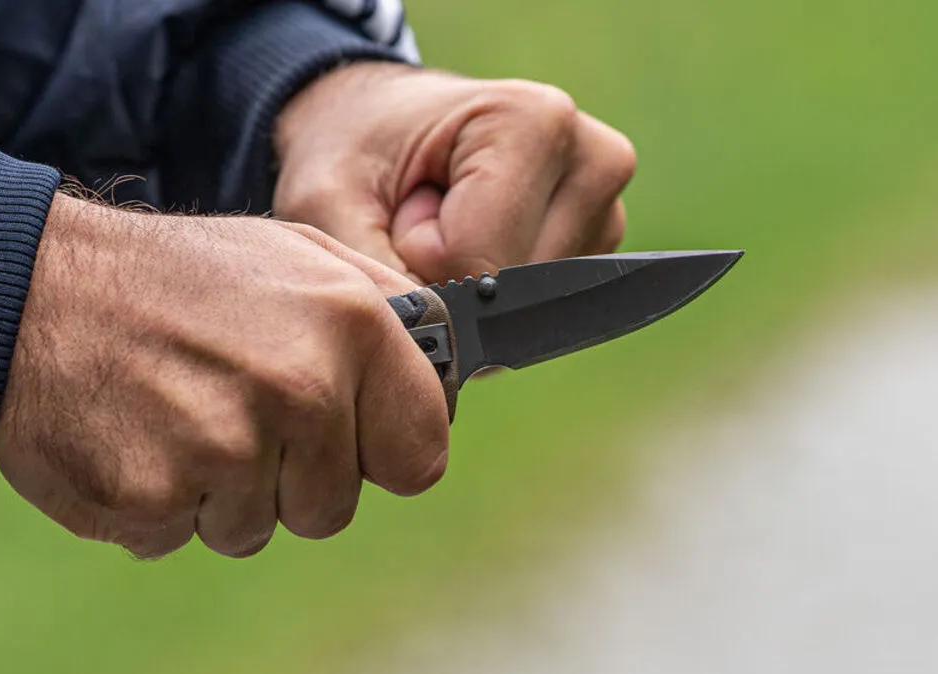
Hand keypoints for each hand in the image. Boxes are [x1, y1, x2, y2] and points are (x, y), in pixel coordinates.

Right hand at [0, 194, 448, 558]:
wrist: (37, 290)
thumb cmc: (181, 277)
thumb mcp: (302, 254)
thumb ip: (389, 312)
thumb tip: (449, 369)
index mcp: (351, 326)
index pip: (423, 456)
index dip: (385, 454)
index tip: (356, 439)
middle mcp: (299, 389)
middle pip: (335, 505)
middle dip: (294, 475)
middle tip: (240, 409)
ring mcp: (225, 448)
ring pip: (259, 527)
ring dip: (226, 490)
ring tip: (186, 413)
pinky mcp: (154, 496)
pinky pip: (184, 535)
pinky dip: (165, 501)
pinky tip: (144, 436)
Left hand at [272, 63, 636, 283]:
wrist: (381, 125)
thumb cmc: (354, 151)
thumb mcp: (327, 204)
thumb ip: (375, 281)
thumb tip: (438, 356)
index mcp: (533, 121)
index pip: (480, 259)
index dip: (420, 259)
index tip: (399, 210)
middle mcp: (594, 156)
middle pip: (514, 290)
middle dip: (450, 279)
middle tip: (419, 218)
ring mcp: (609, 203)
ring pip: (531, 310)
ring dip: (474, 288)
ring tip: (449, 225)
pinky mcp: (604, 241)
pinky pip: (544, 311)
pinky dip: (498, 293)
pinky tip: (481, 241)